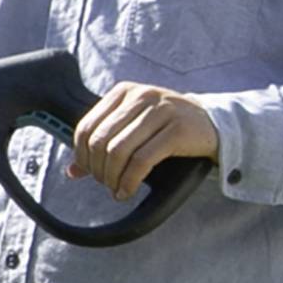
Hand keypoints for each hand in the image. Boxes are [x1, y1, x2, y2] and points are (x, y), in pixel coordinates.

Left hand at [67, 82, 220, 200]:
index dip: (82, 156)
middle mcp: (141, 95)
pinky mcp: (176, 129)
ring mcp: (160, 110)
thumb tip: (72, 171)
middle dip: (98, 170)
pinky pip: (140, 162)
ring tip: (117, 189)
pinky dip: (129, 182)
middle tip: (107, 184)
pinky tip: (127, 190)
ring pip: (117, 152)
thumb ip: (103, 144)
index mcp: (124, 92)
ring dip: (112, 178)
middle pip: (99, 142)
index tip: (91, 172)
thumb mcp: (132, 128)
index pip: (86, 128)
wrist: (211, 125)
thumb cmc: (166, 128)